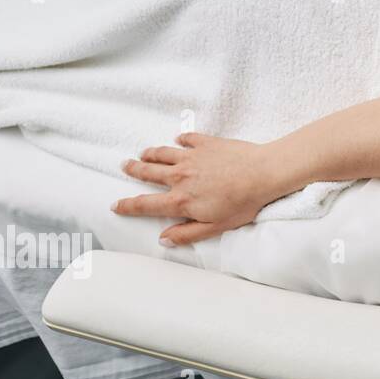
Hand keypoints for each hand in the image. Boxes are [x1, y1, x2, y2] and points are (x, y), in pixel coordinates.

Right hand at [113, 133, 293, 246]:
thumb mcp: (215, 226)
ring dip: (151, 153)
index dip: (128, 206)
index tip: (116, 205)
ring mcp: (193, 157)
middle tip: (125, 165)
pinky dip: (181, 139)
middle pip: (149, 172)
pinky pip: (188, 138)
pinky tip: (179, 139)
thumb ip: (187, 234)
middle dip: (134, 170)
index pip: (146, 205)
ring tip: (143, 153)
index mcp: (181, 200)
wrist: (263, 173)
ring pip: (163, 153)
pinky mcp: (207, 143)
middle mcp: (180, 177)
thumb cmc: (243, 203)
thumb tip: (163, 240)